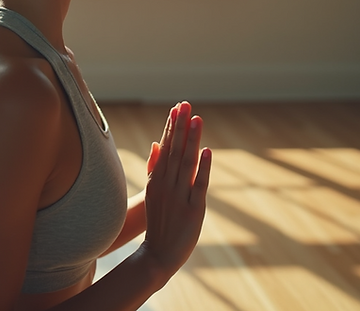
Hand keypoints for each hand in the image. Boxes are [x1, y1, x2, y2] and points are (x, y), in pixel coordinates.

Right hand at [141, 101, 212, 276]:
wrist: (157, 255)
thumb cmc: (158, 222)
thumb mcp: (152, 192)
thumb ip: (155, 167)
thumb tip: (156, 143)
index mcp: (156, 180)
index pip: (165, 147)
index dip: (171, 126)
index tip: (177, 107)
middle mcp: (166, 185)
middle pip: (174, 150)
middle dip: (180, 125)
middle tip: (185, 104)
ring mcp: (179, 197)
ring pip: (186, 163)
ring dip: (191, 140)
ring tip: (196, 118)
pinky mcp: (194, 210)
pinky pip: (198, 185)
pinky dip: (203, 167)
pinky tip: (207, 150)